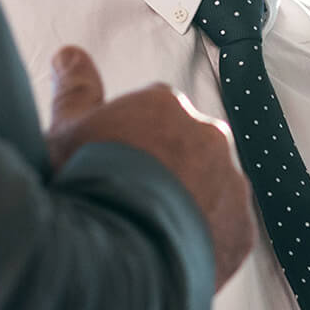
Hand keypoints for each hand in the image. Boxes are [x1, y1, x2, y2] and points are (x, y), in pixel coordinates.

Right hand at [45, 46, 252, 291]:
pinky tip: (170, 256)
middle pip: (186, 151)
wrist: (115, 253)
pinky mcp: (242, 230)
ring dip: (187, 205)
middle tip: (128, 204)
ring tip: (147, 235)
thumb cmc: (85, 184)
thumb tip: (70, 53)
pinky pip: (225, 232)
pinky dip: (204, 242)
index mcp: (167, 106)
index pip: (153, 117)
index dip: (128, 145)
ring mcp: (231, 183)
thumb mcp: (66, 132)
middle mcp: (210, 137)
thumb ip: (75, 90)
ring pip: (210, 190)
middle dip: (163, 171)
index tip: (110, 170)